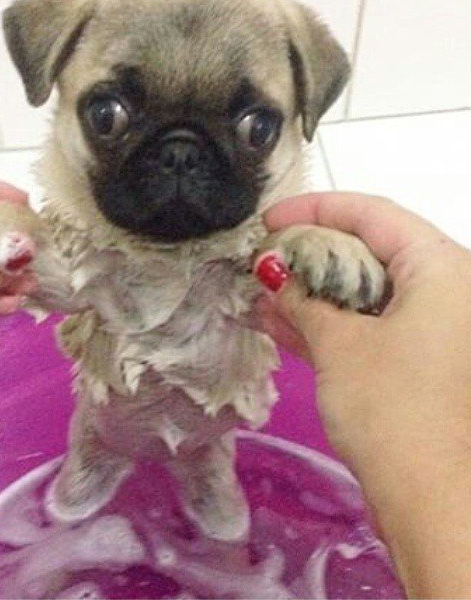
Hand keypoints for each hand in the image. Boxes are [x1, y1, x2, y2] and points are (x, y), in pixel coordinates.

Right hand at [257, 192, 470, 596]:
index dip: (315, 209)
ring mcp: (432, 328)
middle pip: (369, 251)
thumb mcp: (339, 343)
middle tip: (263, 259)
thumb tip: (271, 272)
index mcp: (442, 268)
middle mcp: (446, 290)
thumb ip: (303, 299)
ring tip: (262, 293)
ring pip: (364, 292)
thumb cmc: (391, 408)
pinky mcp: (416, 360)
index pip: (373, 214)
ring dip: (313, 293)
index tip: (268, 221)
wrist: (433, 500)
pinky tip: (281, 323)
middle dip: (310, 255)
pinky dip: (328, 323)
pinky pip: (368, 325)